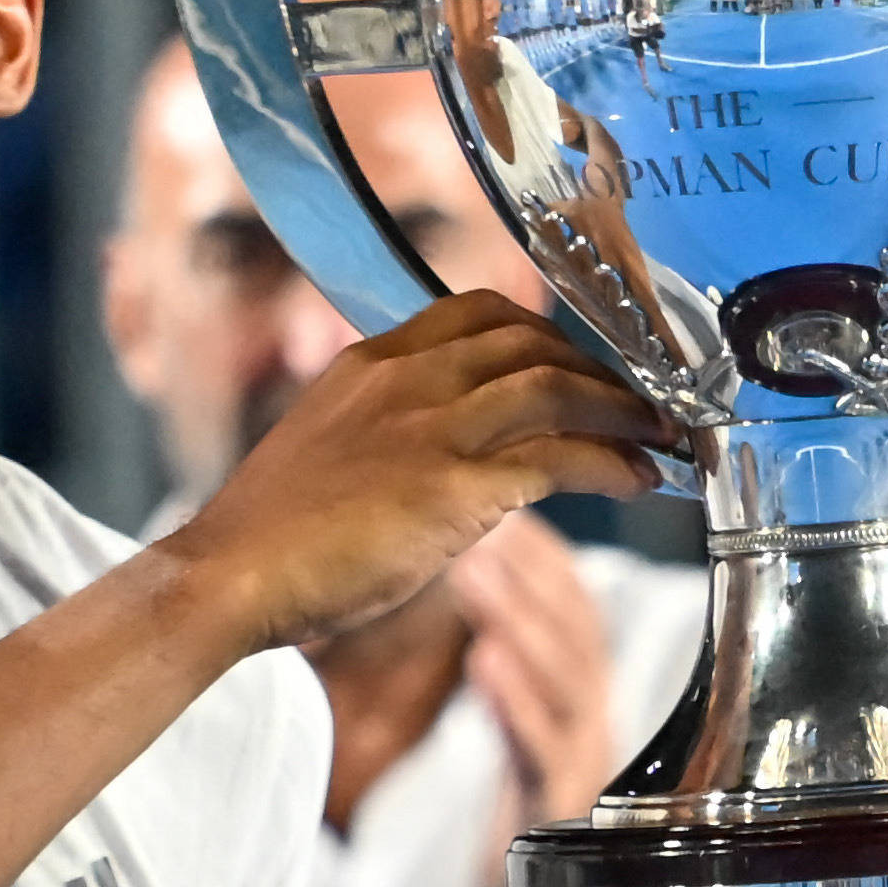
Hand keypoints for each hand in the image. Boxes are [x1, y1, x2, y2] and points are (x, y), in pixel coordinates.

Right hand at [161, 292, 664, 655]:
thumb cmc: (272, 535)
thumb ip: (387, 432)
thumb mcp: (329, 449)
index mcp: (371, 362)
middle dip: (597, 368)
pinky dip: (610, 462)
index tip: (578, 361)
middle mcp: (406, 378)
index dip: (543, 333)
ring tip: (657, 437)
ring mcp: (430, 427)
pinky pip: (557, 455)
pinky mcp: (452, 484)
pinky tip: (635, 478)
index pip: (476, 311)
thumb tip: (442, 456)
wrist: (229, 574)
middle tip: (637, 401)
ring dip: (621, 410)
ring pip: (555, 386)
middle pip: (529, 340)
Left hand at [449, 510, 631, 836]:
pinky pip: (542, 751)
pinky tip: (483, 663)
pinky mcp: (559, 816)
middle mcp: (595, 724)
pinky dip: (517, 704)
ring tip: (471, 570)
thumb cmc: (524, 812)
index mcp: (586, 698)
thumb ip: (511, 664)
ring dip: (518, 620)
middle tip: (482, 514)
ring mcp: (584, 767)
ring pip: (563, 682)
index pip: (576, 609)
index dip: (545, 553)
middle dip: (530, 571)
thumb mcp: (523, 730)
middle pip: (576, 633)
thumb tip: (475, 578)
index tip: (501, 497)